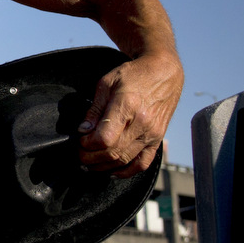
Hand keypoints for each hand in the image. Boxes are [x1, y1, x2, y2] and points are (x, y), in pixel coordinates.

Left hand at [78, 52, 183, 176]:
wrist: (163, 71)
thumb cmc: (133, 74)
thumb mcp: (106, 83)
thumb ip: (94, 109)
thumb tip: (83, 130)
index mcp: (127, 106)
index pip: (104, 138)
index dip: (87, 145)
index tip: (80, 141)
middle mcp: (142, 123)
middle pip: (113, 152)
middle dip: (90, 158)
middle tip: (79, 155)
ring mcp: (152, 133)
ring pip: (125, 160)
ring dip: (103, 166)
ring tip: (89, 164)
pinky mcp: (158, 139)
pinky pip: (143, 163)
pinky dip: (126, 171)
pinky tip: (112, 171)